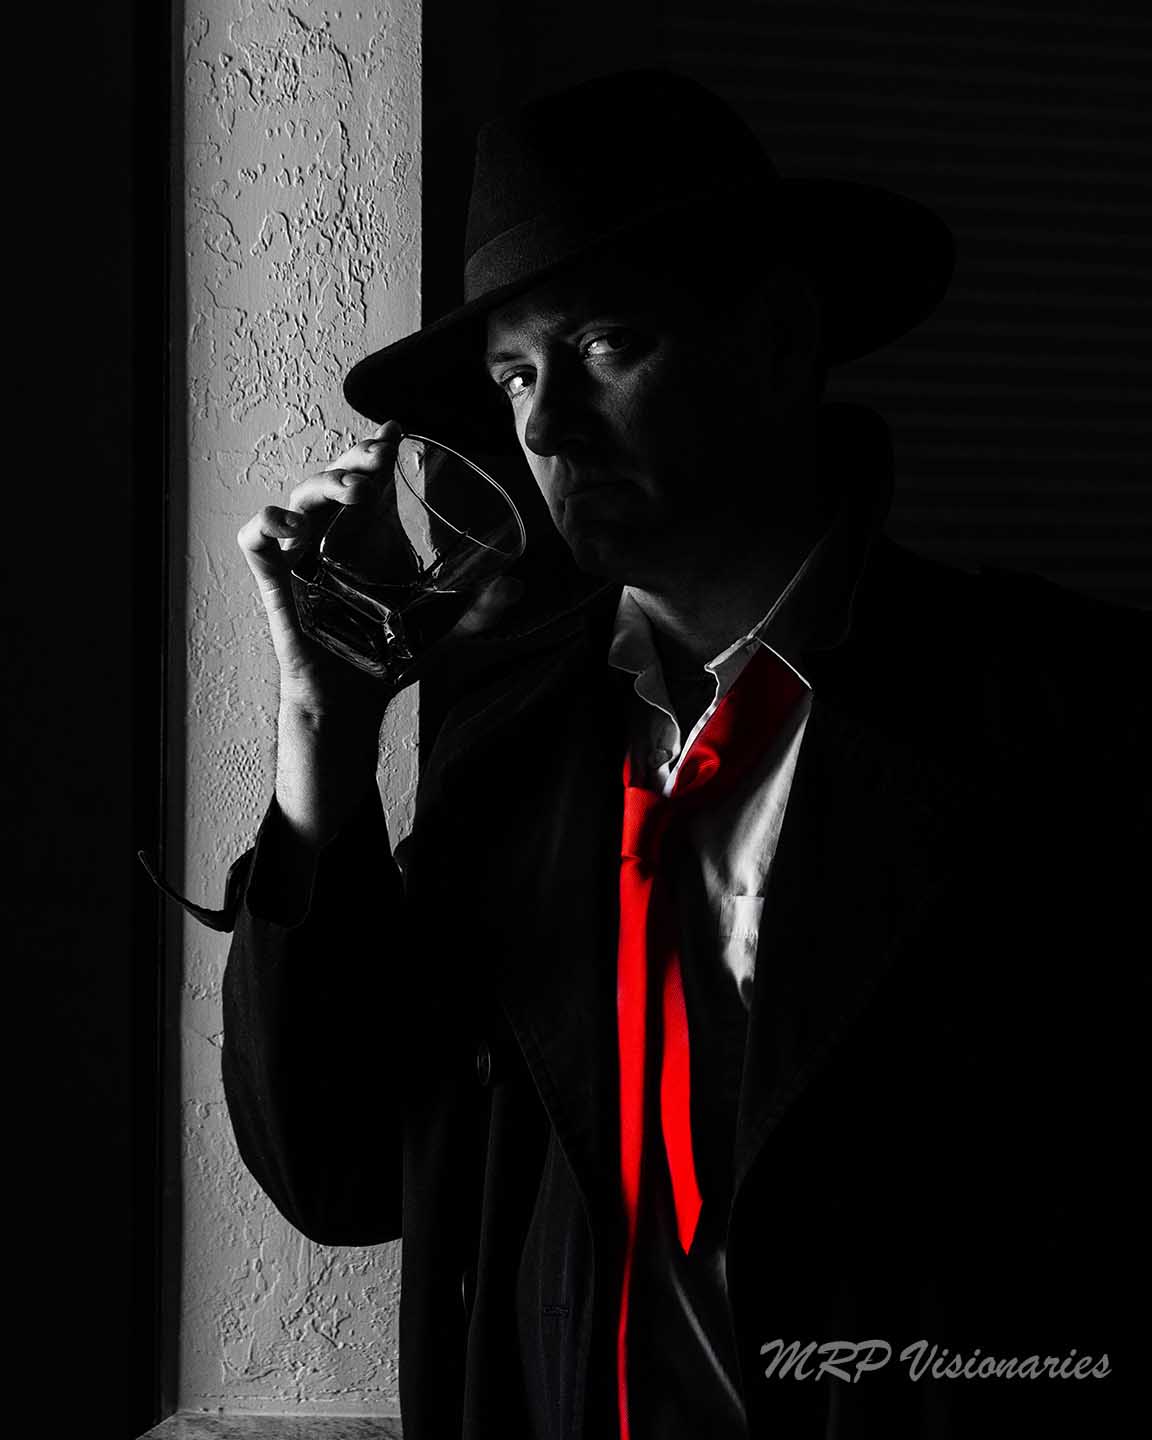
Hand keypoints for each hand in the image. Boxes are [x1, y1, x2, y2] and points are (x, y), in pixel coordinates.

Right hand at [237, 419, 521, 724]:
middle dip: (356, 457)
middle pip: (336, 476)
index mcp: (369, 538)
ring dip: (326, 483)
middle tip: (381, 457)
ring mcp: (301, 554)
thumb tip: (518, 587)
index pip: (369, 479)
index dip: (377, 449)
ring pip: (301, 495)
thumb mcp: (441, 630)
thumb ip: (478, 610)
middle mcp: (333, 537)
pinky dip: (268, 522)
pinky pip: (256, 537)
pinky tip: (293, 527)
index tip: (398, 431)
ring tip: (356, 491)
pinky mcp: (275, 577)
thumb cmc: (386, 658)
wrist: (351, 702)